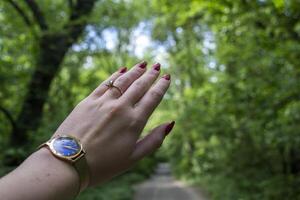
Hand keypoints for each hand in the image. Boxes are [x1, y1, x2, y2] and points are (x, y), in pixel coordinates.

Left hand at [53, 61, 174, 185]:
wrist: (68, 163)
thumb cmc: (103, 165)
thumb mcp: (133, 158)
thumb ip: (154, 140)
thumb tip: (171, 123)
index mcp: (134, 122)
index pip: (152, 98)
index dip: (161, 86)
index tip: (167, 77)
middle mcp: (120, 108)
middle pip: (139, 86)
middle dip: (150, 75)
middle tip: (157, 66)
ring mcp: (103, 102)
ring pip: (123, 81)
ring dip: (135, 71)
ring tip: (143, 64)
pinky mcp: (88, 101)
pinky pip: (105, 84)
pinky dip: (115, 75)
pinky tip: (121, 70)